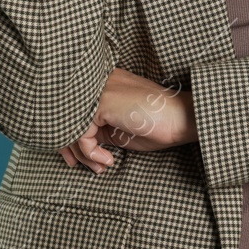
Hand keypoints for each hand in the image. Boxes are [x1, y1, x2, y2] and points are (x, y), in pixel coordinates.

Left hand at [60, 68, 194, 172]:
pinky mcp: (102, 103)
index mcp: (105, 83)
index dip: (70, 136)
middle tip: (75, 165)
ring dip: (83, 154)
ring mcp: (100, 90)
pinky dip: (90, 153)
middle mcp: (100, 82)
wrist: (180, 119)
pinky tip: (107, 159)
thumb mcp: (119, 127)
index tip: (74, 158)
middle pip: (68, 116)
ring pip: (72, 127)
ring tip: (99, 166)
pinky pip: (81, 135)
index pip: (75, 110)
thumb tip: (74, 143)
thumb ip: (97, 127)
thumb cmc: (157, 124)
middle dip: (68, 146)